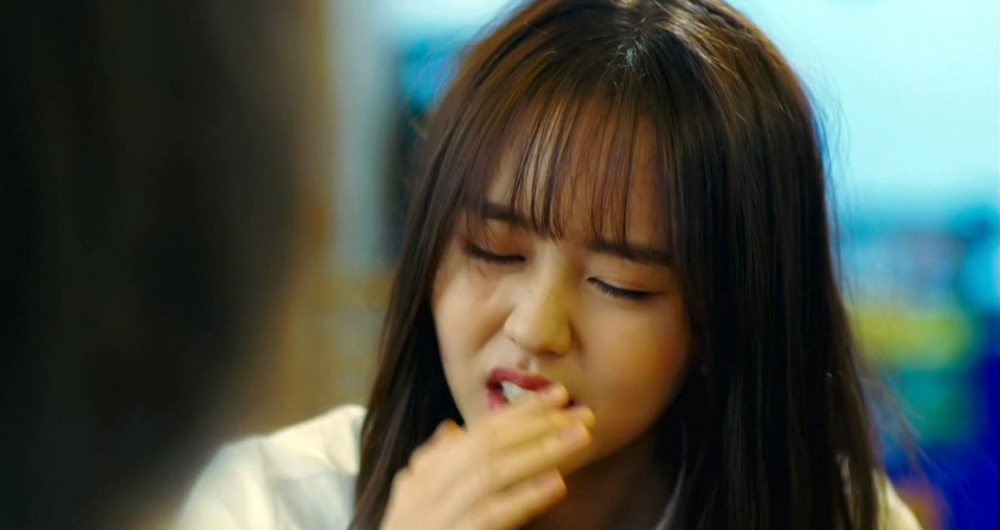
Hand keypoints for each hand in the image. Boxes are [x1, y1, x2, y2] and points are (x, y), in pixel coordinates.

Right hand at [380, 385, 593, 529]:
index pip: (476, 433)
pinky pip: (489, 516)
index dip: (519, 411)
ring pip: (491, 474)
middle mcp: (423, 494)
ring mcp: (435, 519)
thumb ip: (432, 467)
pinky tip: (556, 485)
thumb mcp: (413, 507)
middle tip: (581, 414)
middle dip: (537, 425)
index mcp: (420, 480)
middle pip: (485, 446)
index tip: (558, 396)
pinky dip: (524, 498)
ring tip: (578, 440)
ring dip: (540, 452)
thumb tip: (451, 429)